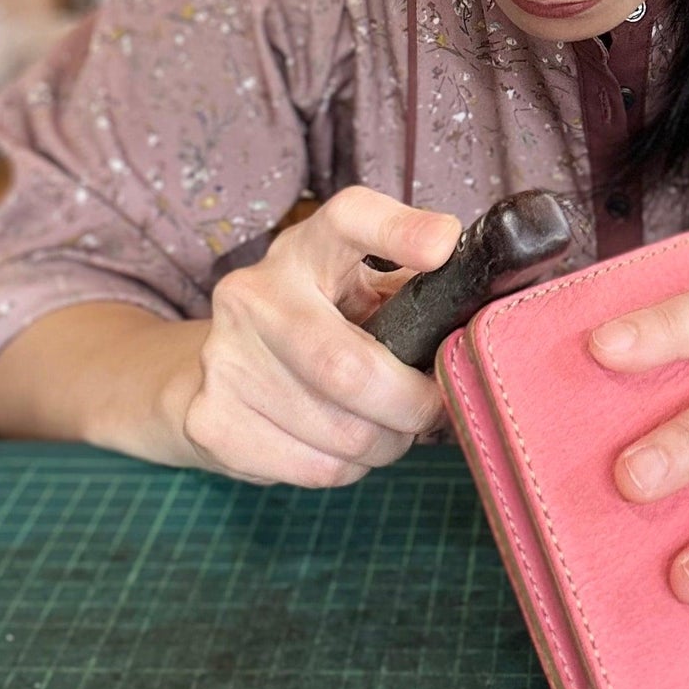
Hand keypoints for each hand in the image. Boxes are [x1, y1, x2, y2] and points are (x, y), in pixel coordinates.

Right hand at [175, 186, 461, 486]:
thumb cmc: (316, 325)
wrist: (209, 370)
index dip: (398, 230)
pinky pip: (314, 467)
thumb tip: (479, 315)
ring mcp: (225, 357)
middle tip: (431, 412)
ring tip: (384, 429)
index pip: (351, 219)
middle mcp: (256, 292)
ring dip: (384, 445)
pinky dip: (347, 468)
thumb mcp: (357, 290)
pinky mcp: (210, 418)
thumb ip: (411, 292)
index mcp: (308, 248)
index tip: (442, 245)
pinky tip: (340, 446)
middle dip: (410, 406)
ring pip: (341, 432)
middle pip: (350, 368)